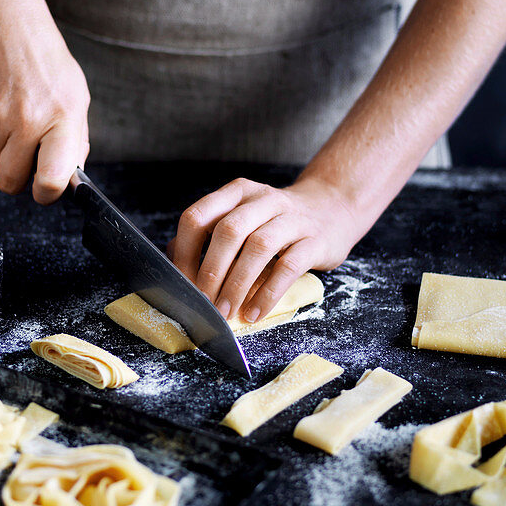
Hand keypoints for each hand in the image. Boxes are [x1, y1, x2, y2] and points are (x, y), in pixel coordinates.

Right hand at [0, 0, 89, 203]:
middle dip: (17, 176)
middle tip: (25, 154)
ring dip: (1, 151)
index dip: (46, 194)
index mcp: (64, 117)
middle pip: (12, 180)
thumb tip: (68, 179)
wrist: (5, 18)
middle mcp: (29, 117)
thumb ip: (74, 139)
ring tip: (13, 118)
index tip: (45, 189)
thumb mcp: (74, 94)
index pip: (52, 179)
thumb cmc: (44, 59)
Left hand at [170, 176, 362, 322]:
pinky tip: (255, 311)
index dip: (184, 252)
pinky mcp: (315, 240)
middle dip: (211, 271)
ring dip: (238, 284)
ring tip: (227, 311)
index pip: (198, 216)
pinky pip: (289, 265)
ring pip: (258, 246)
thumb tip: (173, 262)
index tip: (182, 282)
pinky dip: (269, 292)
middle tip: (205, 303)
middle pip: (228, 230)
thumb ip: (209, 236)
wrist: (332, 208)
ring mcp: (292, 218)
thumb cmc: (276, 223)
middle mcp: (263, 200)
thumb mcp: (242, 219)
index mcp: (237, 193)